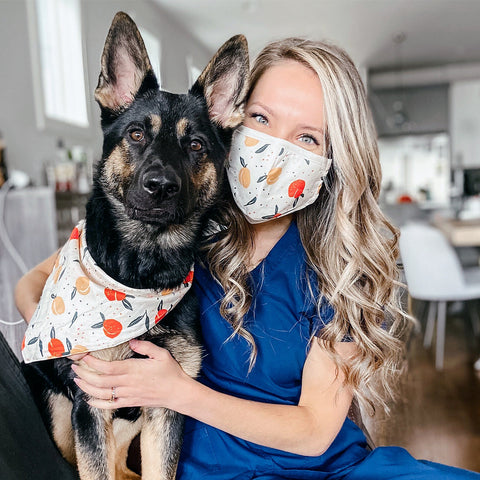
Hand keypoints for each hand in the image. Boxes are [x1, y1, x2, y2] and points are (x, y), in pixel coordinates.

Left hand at [71, 339, 189, 409]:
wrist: (177, 393)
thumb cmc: (170, 372)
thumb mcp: (161, 354)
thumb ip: (145, 346)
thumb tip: (131, 340)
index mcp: (134, 369)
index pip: (108, 367)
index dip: (93, 363)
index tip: (84, 356)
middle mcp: (127, 383)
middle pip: (100, 381)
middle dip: (84, 374)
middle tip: (74, 367)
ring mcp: (127, 395)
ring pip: (101, 394)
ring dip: (86, 388)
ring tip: (77, 380)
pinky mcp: (129, 402)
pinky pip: (109, 405)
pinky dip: (96, 404)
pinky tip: (88, 399)